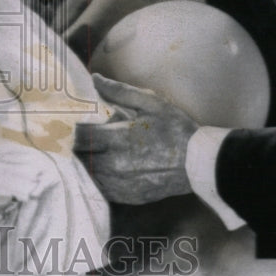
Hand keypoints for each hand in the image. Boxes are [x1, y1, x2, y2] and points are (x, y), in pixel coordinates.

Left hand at [74, 73, 198, 203]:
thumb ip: (119, 91)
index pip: (79, 136)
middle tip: (88, 137)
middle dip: (80, 145)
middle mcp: (114, 164)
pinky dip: (100, 178)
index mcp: (116, 139)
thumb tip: (95, 78)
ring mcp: (120, 184)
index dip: (77, 127)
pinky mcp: (128, 196)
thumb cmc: (175, 129)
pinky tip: (110, 168)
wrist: (199, 163)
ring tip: (99, 152)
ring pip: (88, 174)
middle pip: (80, 156)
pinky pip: (102, 189)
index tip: (82, 122)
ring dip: (88, 162)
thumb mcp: (150, 103)